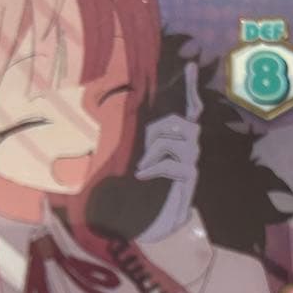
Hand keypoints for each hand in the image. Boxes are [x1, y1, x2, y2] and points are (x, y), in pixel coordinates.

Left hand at [135, 61, 201, 243]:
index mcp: (174, 141)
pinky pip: (176, 164)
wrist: (143, 226)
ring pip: (179, 142)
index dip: (190, 89)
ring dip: (155, 151)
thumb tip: (101, 107)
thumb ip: (127, 137)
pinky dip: (156, 167)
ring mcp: (191, 165)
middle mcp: (188, 149)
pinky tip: (142, 176)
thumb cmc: (134, 192)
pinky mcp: (189, 182)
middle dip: (160, 129)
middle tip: (143, 146)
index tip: (189, 66)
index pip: (189, 110)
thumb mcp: (128, 158)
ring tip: (140, 167)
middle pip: (182, 123)